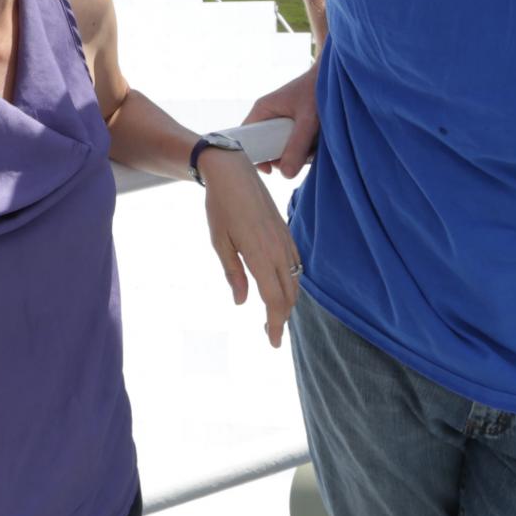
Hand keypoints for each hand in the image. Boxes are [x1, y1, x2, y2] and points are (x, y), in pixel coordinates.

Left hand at [198, 149, 300, 347]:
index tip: (274, 342)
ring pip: (295, 280)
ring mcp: (284, 239)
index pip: (274, 300)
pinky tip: (282, 287)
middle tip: (271, 334)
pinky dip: (292, 281)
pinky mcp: (285, 231)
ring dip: (288, 301)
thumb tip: (241, 302)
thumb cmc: (220, 207)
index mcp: (260, 255)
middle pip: (288, 295)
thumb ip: (233, 273)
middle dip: (282, 318)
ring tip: (276, 315)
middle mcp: (278, 250)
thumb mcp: (220, 242)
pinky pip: (296, 263)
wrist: (233, 172)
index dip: (276, 324)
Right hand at [242, 57, 319, 178]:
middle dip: (283, 157)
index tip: (269, 169)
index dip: (253, 156)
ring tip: (315, 145)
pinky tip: (319, 143)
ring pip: (283, 149)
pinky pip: (295, 146)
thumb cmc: (318, 89)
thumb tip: (285, 174)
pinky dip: (307, 150)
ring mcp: (283, 123)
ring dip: (299, 154)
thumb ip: (297, 145)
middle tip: (300, 156)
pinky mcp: (296, 128)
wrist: (339, 77)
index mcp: (263, 110)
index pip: (245, 138)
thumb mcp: (308, 119)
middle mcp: (269, 117)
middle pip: (266, 148)